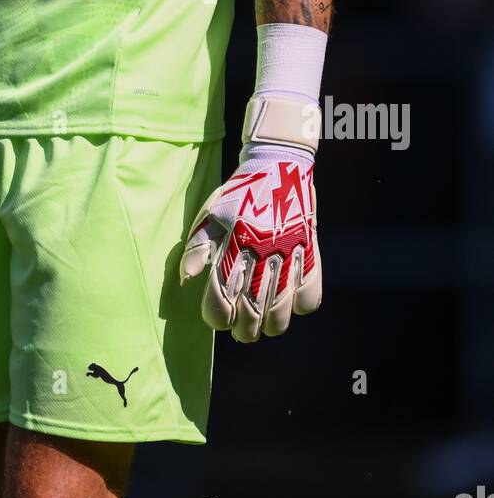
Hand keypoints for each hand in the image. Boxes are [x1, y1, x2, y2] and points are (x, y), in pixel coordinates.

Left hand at [180, 140, 320, 342]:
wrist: (278, 164)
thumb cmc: (239, 193)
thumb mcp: (211, 214)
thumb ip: (197, 247)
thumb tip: (187, 279)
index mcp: (233, 241)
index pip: (222, 295)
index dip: (217, 316)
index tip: (217, 319)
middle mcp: (261, 250)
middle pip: (253, 310)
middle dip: (244, 330)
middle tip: (240, 333)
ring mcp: (289, 252)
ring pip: (282, 308)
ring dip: (272, 325)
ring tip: (264, 327)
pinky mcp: (310, 250)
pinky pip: (310, 292)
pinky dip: (301, 306)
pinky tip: (291, 304)